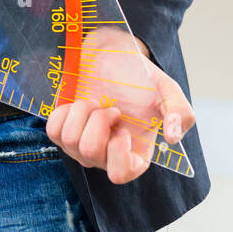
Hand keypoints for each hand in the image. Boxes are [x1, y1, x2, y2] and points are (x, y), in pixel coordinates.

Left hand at [45, 26, 194, 183]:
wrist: (112, 56)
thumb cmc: (139, 76)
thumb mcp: (166, 90)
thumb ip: (179, 111)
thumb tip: (173, 137)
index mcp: (135, 153)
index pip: (120, 175)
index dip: (117, 153)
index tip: (122, 127)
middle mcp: (107, 156)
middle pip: (89, 153)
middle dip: (98, 120)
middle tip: (110, 106)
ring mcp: (82, 146)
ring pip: (70, 141)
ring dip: (83, 111)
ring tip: (96, 102)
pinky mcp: (63, 131)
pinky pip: (53, 131)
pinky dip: (64, 112)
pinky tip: (78, 104)